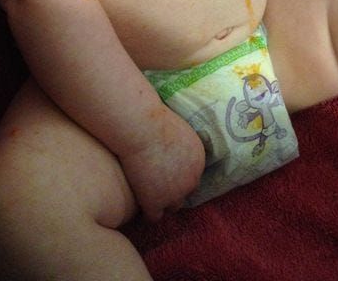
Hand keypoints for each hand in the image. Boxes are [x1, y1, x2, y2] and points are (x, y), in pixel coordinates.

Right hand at [118, 106, 204, 221]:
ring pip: (172, 207)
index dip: (178, 175)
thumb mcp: (179, 131)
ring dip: (162, 202)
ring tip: (147, 196)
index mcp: (199, 161)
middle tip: (156, 185)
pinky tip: (138, 204)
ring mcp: (174, 194)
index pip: (192, 176)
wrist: (140, 128)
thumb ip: (183, 147)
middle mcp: (191, 180)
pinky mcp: (155, 202)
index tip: (164, 172)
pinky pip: (154, 217)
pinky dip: (146, 211)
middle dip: (173, 189)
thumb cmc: (153, 121)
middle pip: (185, 193)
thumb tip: (176, 151)